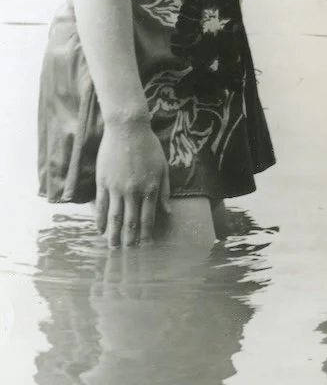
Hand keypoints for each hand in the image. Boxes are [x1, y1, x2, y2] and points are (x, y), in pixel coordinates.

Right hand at [95, 118, 170, 247]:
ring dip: (113, 234)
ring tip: (112, 248)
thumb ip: (164, 191)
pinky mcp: (103, 182)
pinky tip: (100, 230)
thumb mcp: (163, 167)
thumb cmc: (149, 147)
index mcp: (151, 188)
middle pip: (130, 221)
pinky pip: (101, 205)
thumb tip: (168, 212)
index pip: (148, 217)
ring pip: (115, 217)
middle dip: (129, 240)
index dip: (146, 234)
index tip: (145, 247)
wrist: (128, 129)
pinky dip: (100, 219)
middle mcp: (134, 191)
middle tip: (127, 254)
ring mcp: (117, 188)